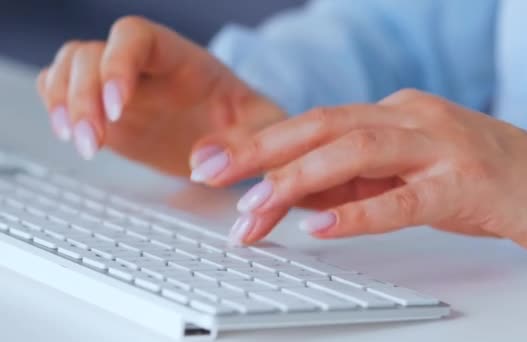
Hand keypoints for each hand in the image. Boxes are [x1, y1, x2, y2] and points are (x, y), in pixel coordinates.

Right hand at [37, 16, 283, 175]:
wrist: (234, 135)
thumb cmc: (249, 120)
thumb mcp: (263, 127)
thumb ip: (245, 142)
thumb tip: (205, 163)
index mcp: (182, 58)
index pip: (136, 36)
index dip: (118, 64)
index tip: (119, 107)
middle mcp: (145, 67)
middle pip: (90, 53)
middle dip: (82, 96)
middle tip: (93, 141)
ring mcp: (122, 88)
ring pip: (69, 67)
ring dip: (62, 102)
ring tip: (81, 142)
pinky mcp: (107, 112)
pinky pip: (65, 92)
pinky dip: (57, 109)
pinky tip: (73, 136)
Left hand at [191, 89, 526, 257]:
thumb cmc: (474, 177)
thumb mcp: (404, 171)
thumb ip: (354, 177)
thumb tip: (294, 195)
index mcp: (391, 113)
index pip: (314, 124)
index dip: (259, 142)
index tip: (213, 161)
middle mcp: (409, 118)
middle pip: (322, 125)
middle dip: (259, 150)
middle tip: (208, 172)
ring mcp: (438, 146)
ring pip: (356, 153)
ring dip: (297, 181)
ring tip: (254, 208)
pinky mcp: (465, 184)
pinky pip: (404, 198)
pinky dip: (360, 212)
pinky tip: (323, 226)